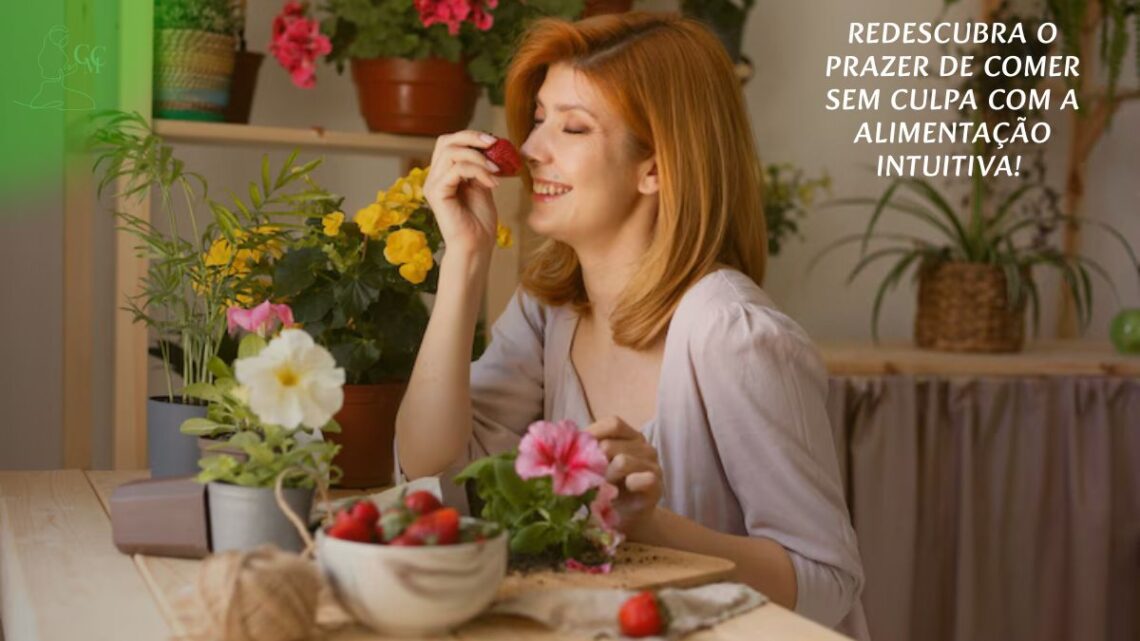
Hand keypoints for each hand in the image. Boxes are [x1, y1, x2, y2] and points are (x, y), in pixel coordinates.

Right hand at [421, 130, 501, 258]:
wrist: (477, 246)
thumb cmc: (480, 221)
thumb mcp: (483, 186)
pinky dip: (478, 171)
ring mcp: (433, 184)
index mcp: (443, 174)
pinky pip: (456, 169)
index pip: (450, 142)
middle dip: (472, 137)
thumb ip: (480, 167)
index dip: (471, 137)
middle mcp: (434, 177)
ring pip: (451, 152)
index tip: (495, 142)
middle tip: (494, 144)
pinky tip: (492, 183)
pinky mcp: (436, 193)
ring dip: (478, 157)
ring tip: (496, 170)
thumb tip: (490, 146)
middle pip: (446, 141)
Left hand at [585, 416, 663, 536]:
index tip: (576, 453)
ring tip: (600, 490)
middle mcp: (644, 446)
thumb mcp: (595, 466)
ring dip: (606, 478)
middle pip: (610, 445)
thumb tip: (565, 443)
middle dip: (592, 464)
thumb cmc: (607, 489)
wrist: (627, 519)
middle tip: (586, 481)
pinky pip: (642, 479)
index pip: (612, 424)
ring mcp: (653, 465)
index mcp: (629, 436)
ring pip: (622, 461)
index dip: (592, 435)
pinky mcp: (657, 485)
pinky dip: (627, 486)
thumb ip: (587, 451)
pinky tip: (618, 494)